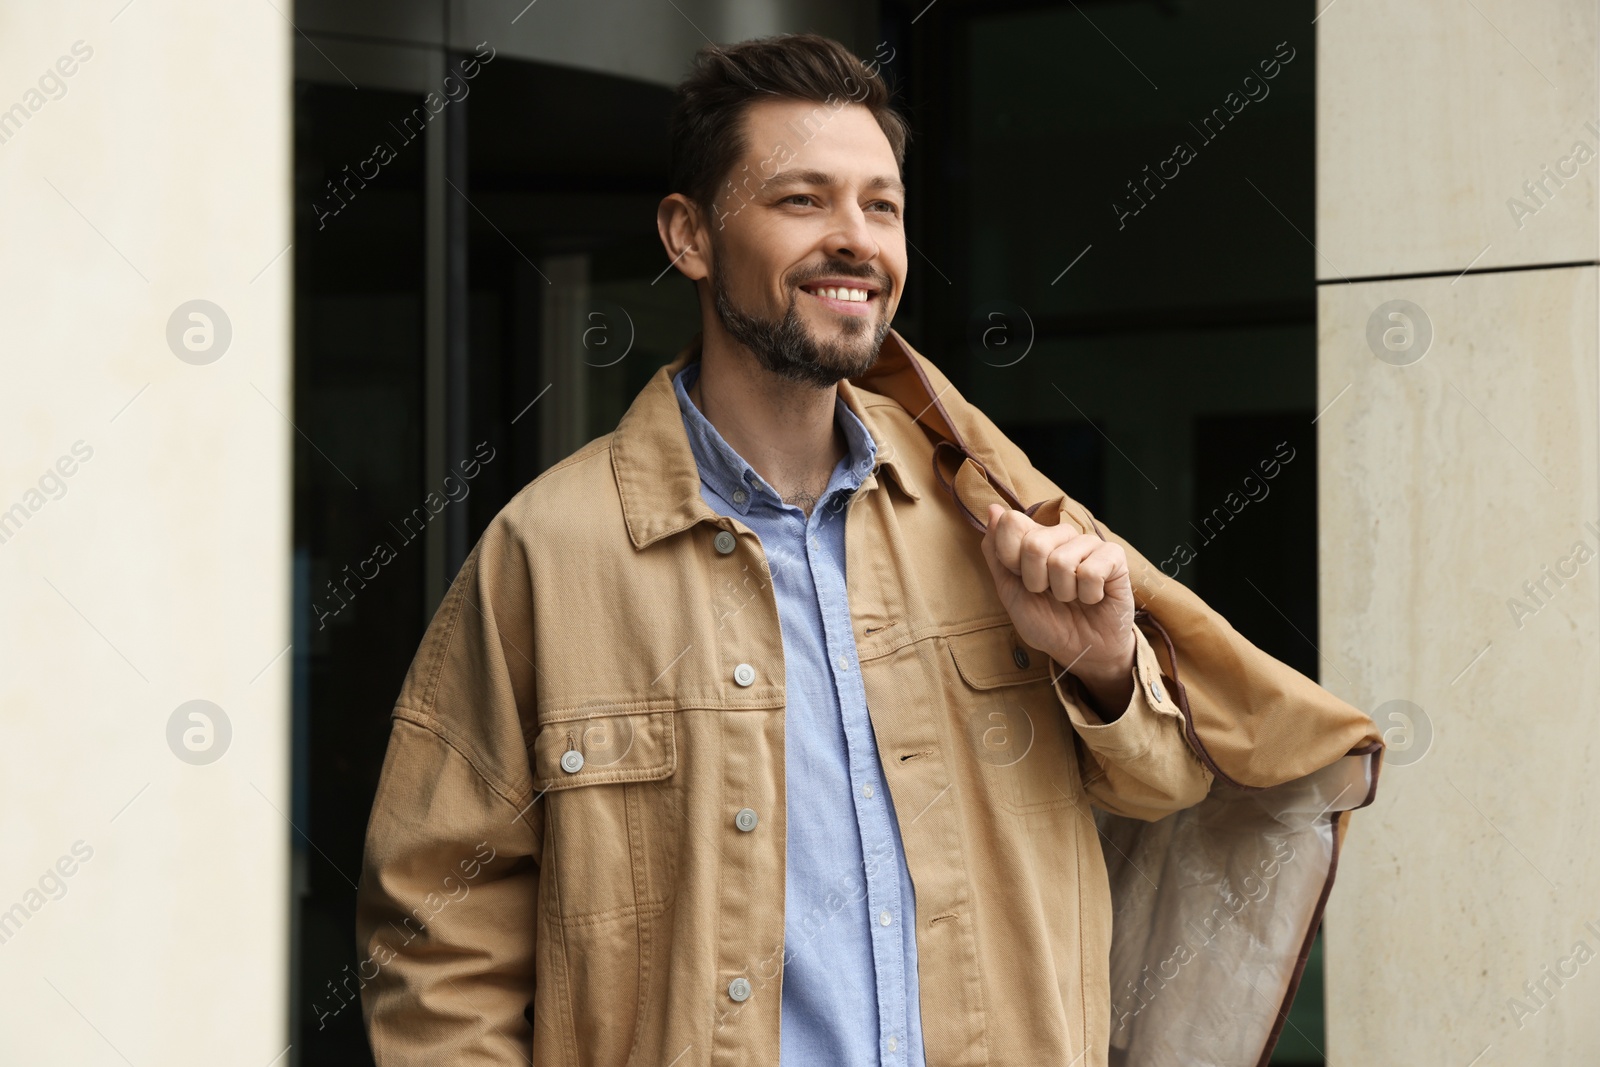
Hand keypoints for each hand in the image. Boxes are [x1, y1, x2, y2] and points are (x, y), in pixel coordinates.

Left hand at [979, 503, 1135, 712]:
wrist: (1080, 651)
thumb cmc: (1047, 622)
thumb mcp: (1010, 592)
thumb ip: (996, 553)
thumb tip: (994, 510)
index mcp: (1033, 539)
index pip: (1011, 522)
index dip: (1010, 558)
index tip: (1021, 580)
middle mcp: (1061, 536)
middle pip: (1035, 543)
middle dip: (1036, 581)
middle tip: (1048, 593)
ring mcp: (1089, 544)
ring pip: (1062, 561)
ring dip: (1063, 592)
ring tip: (1072, 598)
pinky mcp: (1114, 556)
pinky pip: (1091, 571)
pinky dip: (1088, 594)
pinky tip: (1092, 597)